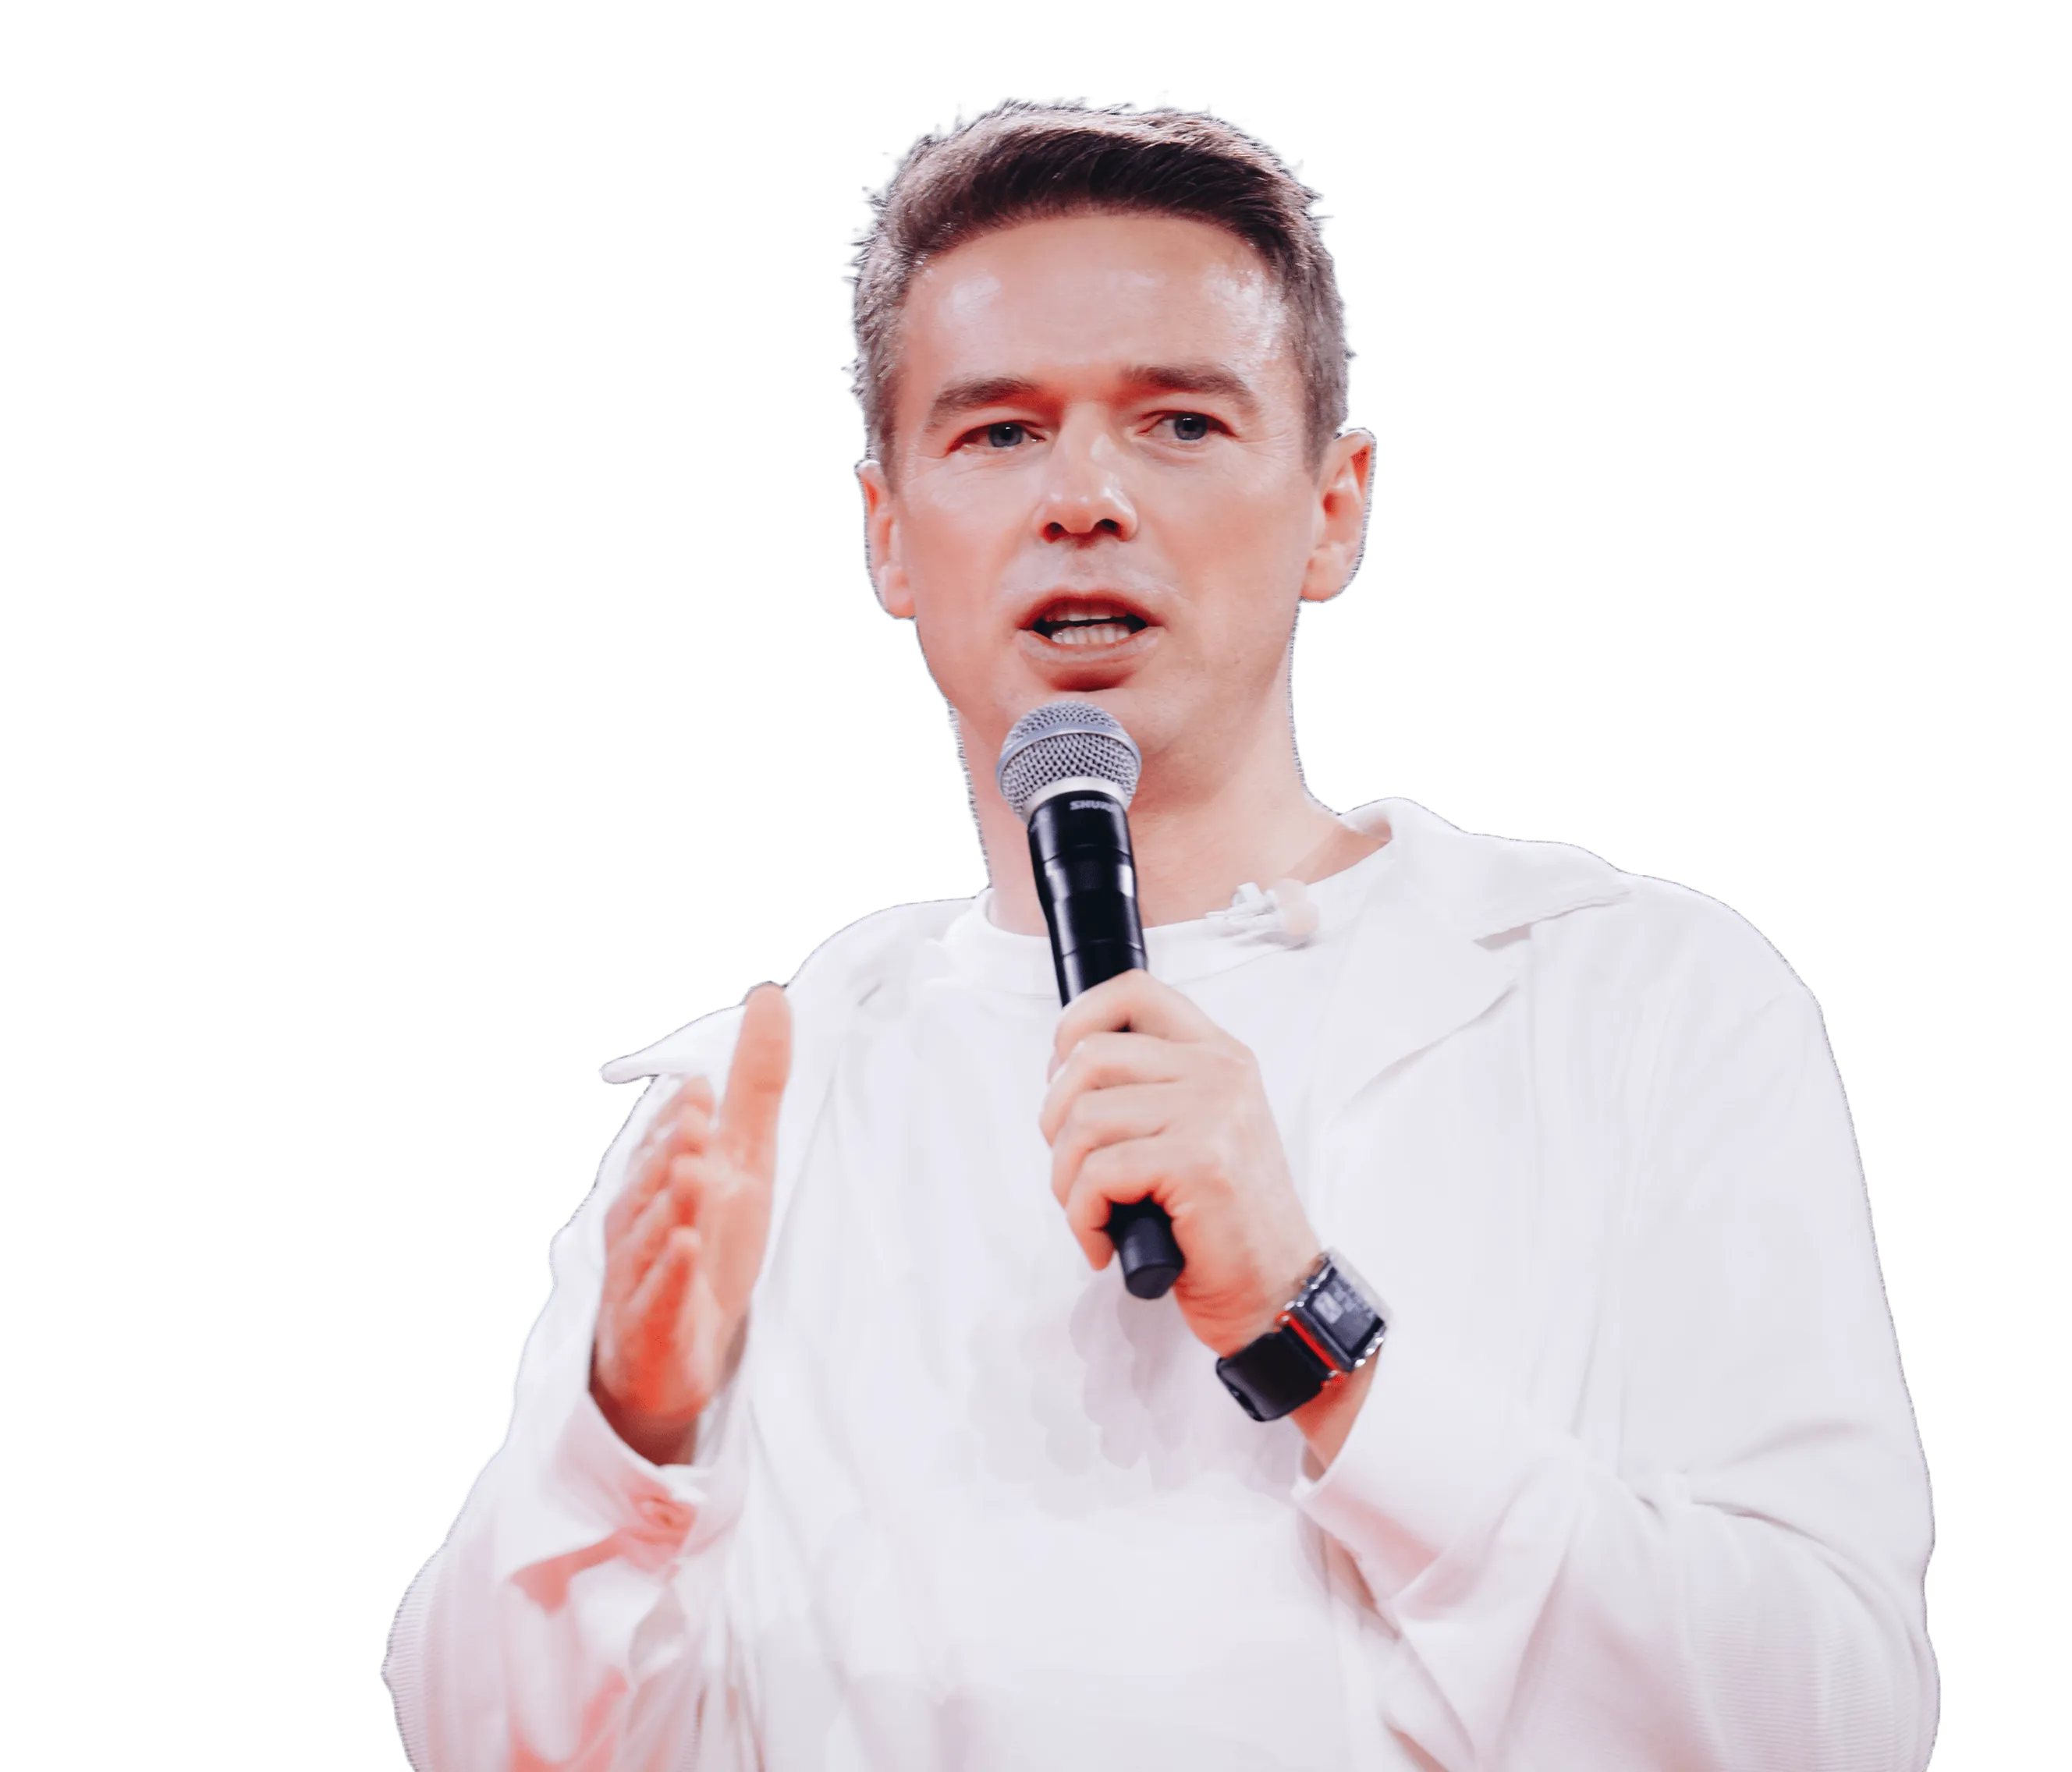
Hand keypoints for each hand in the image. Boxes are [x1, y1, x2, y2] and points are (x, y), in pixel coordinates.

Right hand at [591, 983, 790, 1461]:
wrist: (677, 1354)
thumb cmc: (708, 1241)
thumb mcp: (742, 1158)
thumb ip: (753, 1084)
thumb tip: (769, 995)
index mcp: (660, 1175)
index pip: (665, 1139)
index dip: (683, 1116)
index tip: (703, 1085)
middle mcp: (642, 1218)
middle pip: (654, 1180)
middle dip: (673, 1148)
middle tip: (697, 1119)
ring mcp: (643, 1272)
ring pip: (653, 1232)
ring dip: (672, 1203)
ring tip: (693, 1173)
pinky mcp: (655, 1322)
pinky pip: (660, 1294)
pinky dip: (673, 1272)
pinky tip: (689, 1248)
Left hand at [1038, 970, 1321, 1359]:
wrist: (1276, 1292)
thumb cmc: (1224, 1225)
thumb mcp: (1197, 1132)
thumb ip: (1148, 1090)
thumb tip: (1063, 1072)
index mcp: (1218, 1055)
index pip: (1133, 990)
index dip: (1076, 1023)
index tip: (1063, 1078)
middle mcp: (1220, 1072)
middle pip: (1088, 1056)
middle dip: (1056, 1119)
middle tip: (1074, 1168)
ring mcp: (1214, 1112)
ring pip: (1084, 1118)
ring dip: (1067, 1179)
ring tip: (1091, 1213)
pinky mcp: (1200, 1162)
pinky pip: (1098, 1173)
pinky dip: (1082, 1216)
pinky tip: (1102, 1241)